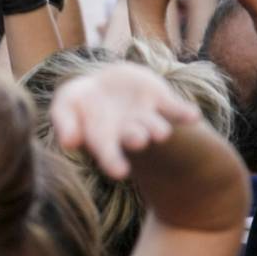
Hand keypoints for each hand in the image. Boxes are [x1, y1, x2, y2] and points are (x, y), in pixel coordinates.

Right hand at [46, 62, 202, 178]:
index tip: (120, 171)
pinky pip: (175, 108)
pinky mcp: (161, 100)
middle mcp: (128, 132)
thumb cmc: (82, 101)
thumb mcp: (65, 105)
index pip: (109, 154)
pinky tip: (193, 116)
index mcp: (105, 139)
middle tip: (139, 139)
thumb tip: (68, 143)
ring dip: (157, 128)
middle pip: (134, 138)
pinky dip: (184, 112)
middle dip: (136, 138)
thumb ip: (63, 122)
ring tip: (161, 133)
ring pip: (155, 126)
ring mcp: (146, 116)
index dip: (114, 162)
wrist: (108, 84)